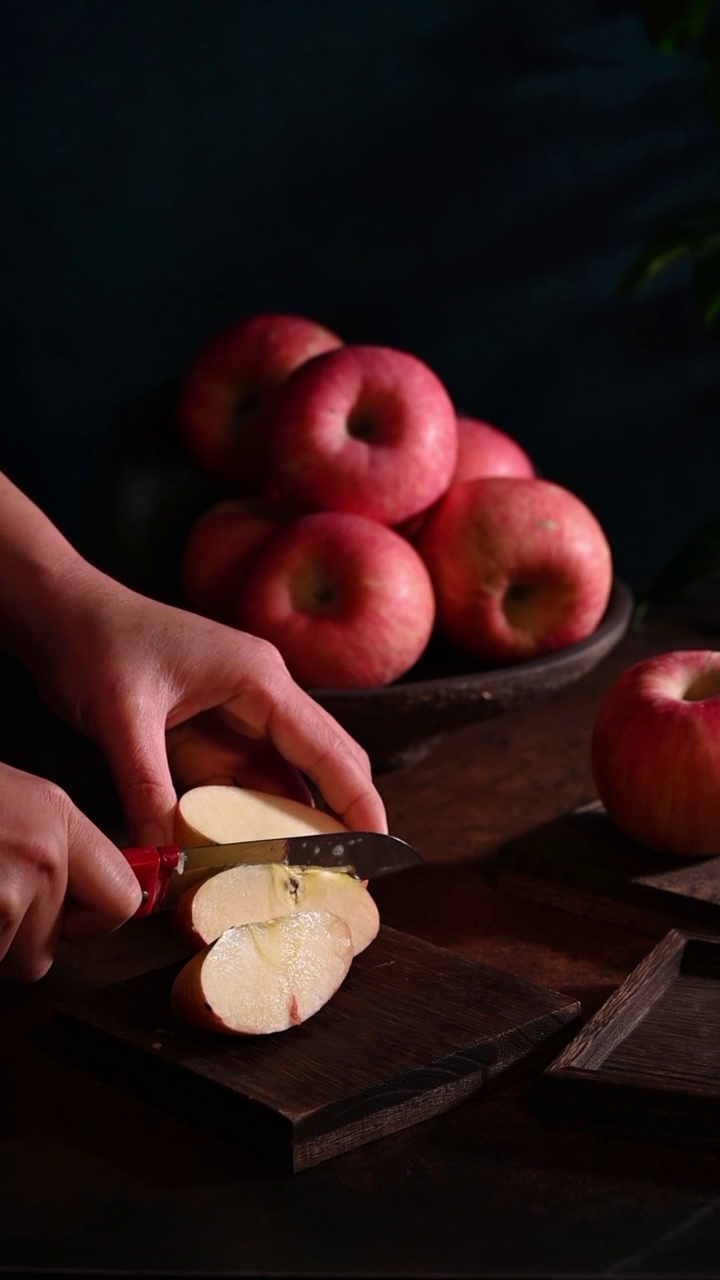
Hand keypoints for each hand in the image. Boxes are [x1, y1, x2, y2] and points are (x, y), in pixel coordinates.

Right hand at [0, 761, 141, 980]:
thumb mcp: (9, 797)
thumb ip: (51, 841)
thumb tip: (79, 890)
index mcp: (54, 813)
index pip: (121, 897)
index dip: (90, 920)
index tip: (71, 917)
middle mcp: (43, 851)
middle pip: (55, 943)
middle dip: (22, 937)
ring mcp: (8, 889)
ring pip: (20, 960)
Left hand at [28, 566, 387, 844]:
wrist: (62, 610)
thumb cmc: (97, 642)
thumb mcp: (121, 718)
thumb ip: (147, 789)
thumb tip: (166, 860)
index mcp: (259, 679)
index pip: (328, 748)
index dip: (358, 802)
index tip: (377, 851)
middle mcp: (262, 694)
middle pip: (323, 761)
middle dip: (343, 816)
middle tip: (352, 877)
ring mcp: (239, 712)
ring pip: (287, 777)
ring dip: (298, 824)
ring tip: (310, 879)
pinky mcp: (212, 729)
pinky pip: (247, 781)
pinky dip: (255, 818)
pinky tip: (257, 854)